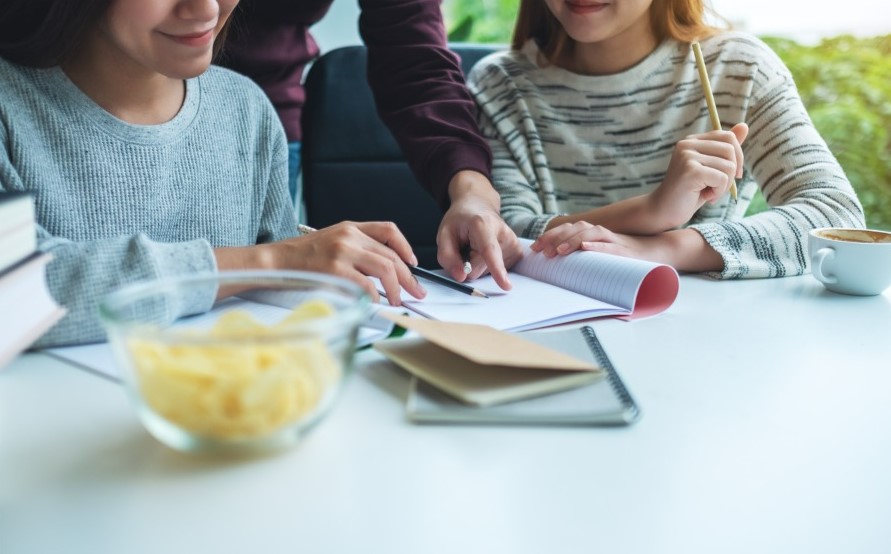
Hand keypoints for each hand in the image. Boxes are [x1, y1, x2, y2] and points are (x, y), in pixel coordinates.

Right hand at [216, 221, 425, 304]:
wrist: (276, 261)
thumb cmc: (303, 256)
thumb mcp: (332, 241)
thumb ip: (357, 248)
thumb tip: (385, 270)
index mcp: (350, 227)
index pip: (388, 230)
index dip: (405, 247)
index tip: (413, 263)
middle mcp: (349, 236)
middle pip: (391, 255)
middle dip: (408, 277)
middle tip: (416, 292)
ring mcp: (343, 251)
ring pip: (384, 269)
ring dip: (396, 289)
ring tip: (398, 301)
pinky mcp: (335, 269)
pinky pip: (366, 285)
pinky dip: (376, 297)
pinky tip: (376, 303)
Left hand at [436, 170, 521, 289]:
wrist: (479, 205)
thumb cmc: (460, 220)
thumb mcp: (444, 234)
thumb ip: (447, 257)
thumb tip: (462, 277)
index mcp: (483, 225)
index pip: (490, 251)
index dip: (497, 269)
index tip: (506, 286)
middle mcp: (503, 233)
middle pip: (481, 267)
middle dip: (468, 264)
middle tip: (466, 246)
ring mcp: (513, 243)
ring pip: (488, 271)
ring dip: (478, 263)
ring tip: (477, 245)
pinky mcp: (518, 252)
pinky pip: (497, 270)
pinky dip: (487, 265)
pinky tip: (486, 250)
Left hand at [532, 222, 649, 257]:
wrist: (653, 253)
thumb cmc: (621, 258)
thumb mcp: (598, 258)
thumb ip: (581, 259)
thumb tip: (556, 271)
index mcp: (591, 234)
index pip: (566, 230)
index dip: (549, 236)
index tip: (534, 248)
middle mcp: (600, 233)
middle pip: (574, 229)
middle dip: (555, 238)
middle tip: (541, 252)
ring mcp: (613, 239)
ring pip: (590, 233)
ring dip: (573, 240)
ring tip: (559, 251)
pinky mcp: (625, 250)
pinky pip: (610, 246)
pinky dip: (597, 246)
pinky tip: (585, 249)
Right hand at [647, 123, 747, 229]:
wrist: (664, 211)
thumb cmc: (690, 192)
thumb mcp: (711, 168)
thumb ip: (726, 148)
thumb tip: (744, 126)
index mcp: (692, 140)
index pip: (728, 136)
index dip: (737, 156)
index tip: (732, 175)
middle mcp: (687, 144)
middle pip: (730, 149)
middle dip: (731, 173)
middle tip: (717, 187)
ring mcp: (687, 156)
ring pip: (729, 165)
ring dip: (724, 186)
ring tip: (708, 193)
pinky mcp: (690, 171)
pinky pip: (722, 179)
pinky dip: (718, 192)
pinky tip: (706, 197)